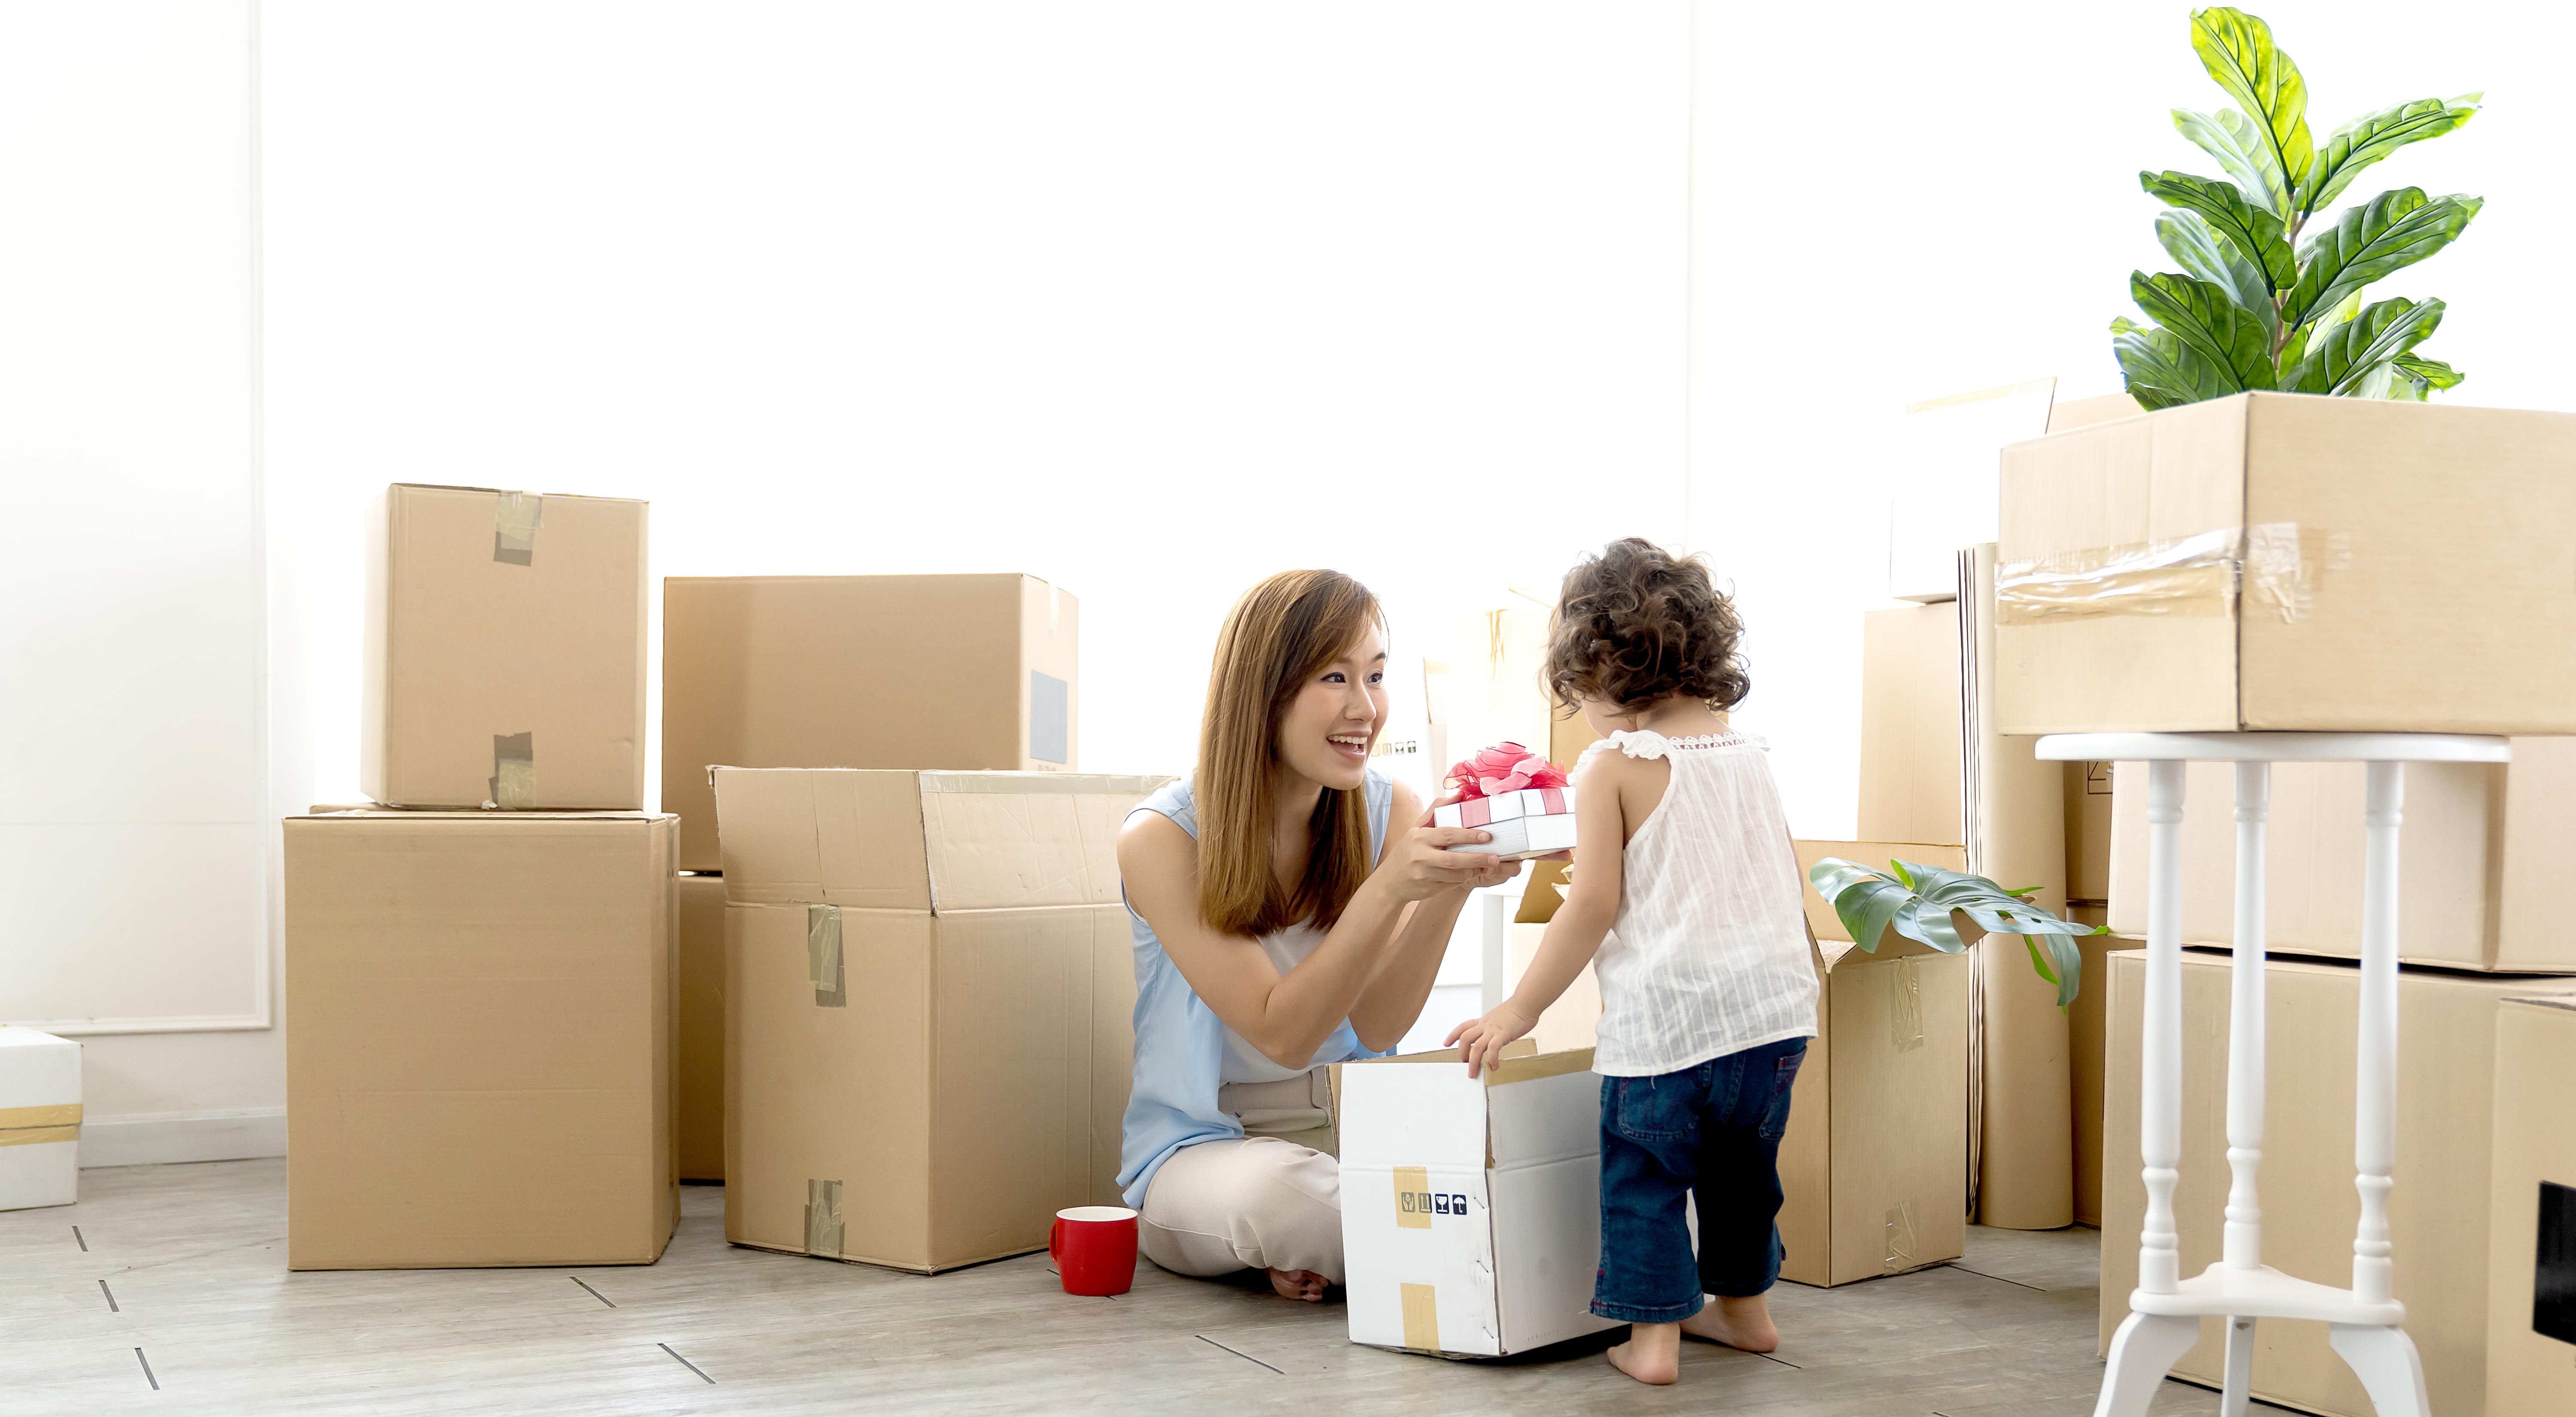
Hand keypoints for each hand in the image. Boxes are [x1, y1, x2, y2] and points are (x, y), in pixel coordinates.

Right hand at [1374, 805, 1506, 903]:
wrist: (1389, 882)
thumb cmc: (1406, 851)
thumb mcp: (1416, 829)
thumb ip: (1436, 810)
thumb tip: (1459, 795)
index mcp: (1418, 838)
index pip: (1447, 835)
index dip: (1468, 836)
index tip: (1487, 836)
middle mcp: (1419, 856)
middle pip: (1454, 859)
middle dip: (1477, 858)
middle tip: (1495, 857)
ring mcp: (1423, 875)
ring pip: (1455, 875)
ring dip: (1474, 871)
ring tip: (1488, 866)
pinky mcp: (1428, 889)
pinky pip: (1451, 884)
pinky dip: (1464, 879)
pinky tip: (1472, 873)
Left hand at [1444, 1002, 1536, 1077]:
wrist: (1525, 1003)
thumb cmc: (1516, 1010)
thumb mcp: (1498, 1018)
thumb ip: (1493, 1027)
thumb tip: (1492, 1036)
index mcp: (1483, 1021)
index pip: (1463, 1027)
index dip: (1453, 1035)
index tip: (1446, 1043)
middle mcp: (1485, 1025)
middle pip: (1465, 1038)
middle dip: (1461, 1053)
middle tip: (1464, 1063)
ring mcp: (1493, 1030)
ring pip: (1476, 1047)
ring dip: (1473, 1062)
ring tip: (1474, 1072)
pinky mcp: (1503, 1034)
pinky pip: (1493, 1049)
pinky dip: (1492, 1059)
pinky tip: (1494, 1066)